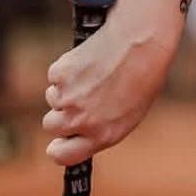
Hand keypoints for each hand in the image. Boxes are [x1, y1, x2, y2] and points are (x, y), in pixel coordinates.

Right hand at [42, 16, 172, 166]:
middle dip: (61, 112)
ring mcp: (69, 97)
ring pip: (53, 97)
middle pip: (51, 124)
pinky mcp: (61, 74)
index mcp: (103, 135)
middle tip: (81, 95)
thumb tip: (82, 132)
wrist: (144, 40)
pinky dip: (67, 67)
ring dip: (66, 87)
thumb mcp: (132, 110)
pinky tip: (90, 58)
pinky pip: (55, 75)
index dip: (58, 148)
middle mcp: (82, 121)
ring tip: (94, 71)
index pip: (64, 156)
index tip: (56, 143)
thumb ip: (104, 126)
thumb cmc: (145, 72)